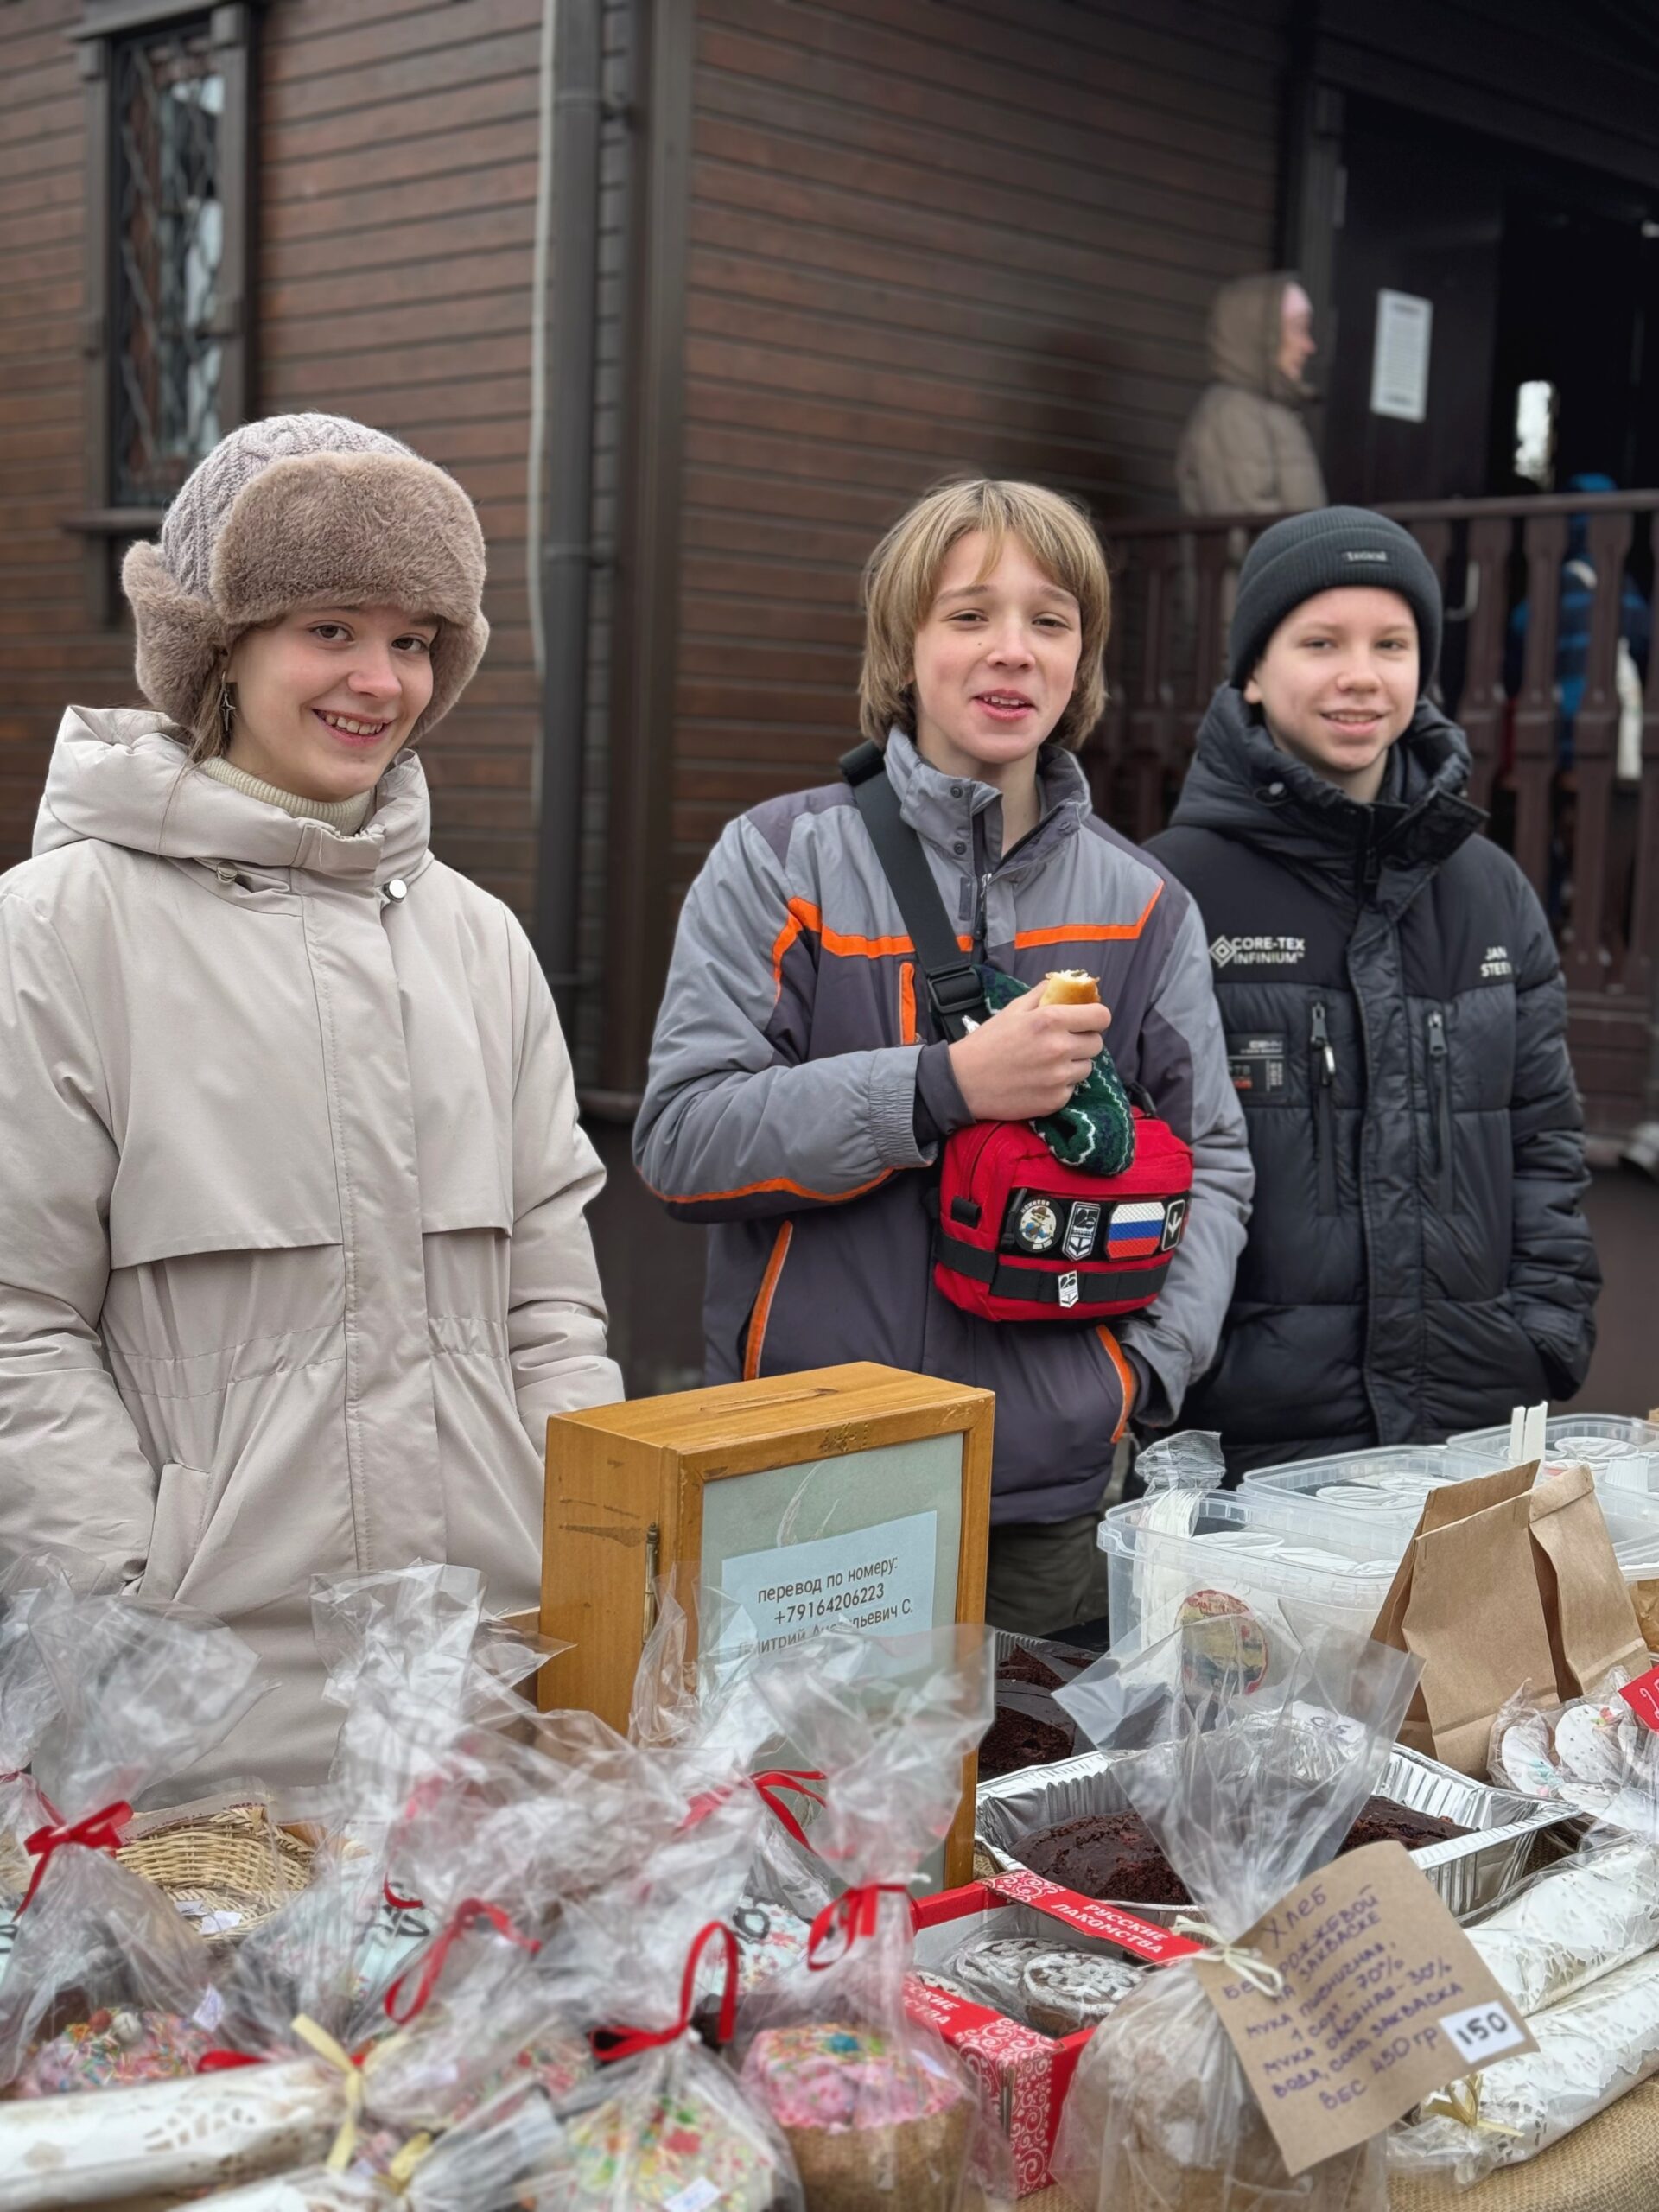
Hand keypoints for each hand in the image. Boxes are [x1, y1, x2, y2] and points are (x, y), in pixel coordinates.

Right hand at [948, 987, 1111, 1121]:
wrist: (964, 1082)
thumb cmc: (987, 1042)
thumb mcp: (1013, 1010)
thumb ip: (1043, 993)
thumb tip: (1065, 982)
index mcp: (1051, 1020)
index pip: (1101, 1016)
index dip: (1096, 1017)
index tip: (1088, 1021)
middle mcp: (1059, 1048)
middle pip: (1097, 1043)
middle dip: (1084, 1040)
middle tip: (1064, 1042)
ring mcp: (1059, 1077)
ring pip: (1087, 1067)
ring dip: (1074, 1063)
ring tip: (1049, 1063)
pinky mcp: (1055, 1100)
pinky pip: (1072, 1088)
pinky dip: (1061, 1084)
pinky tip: (1040, 1080)